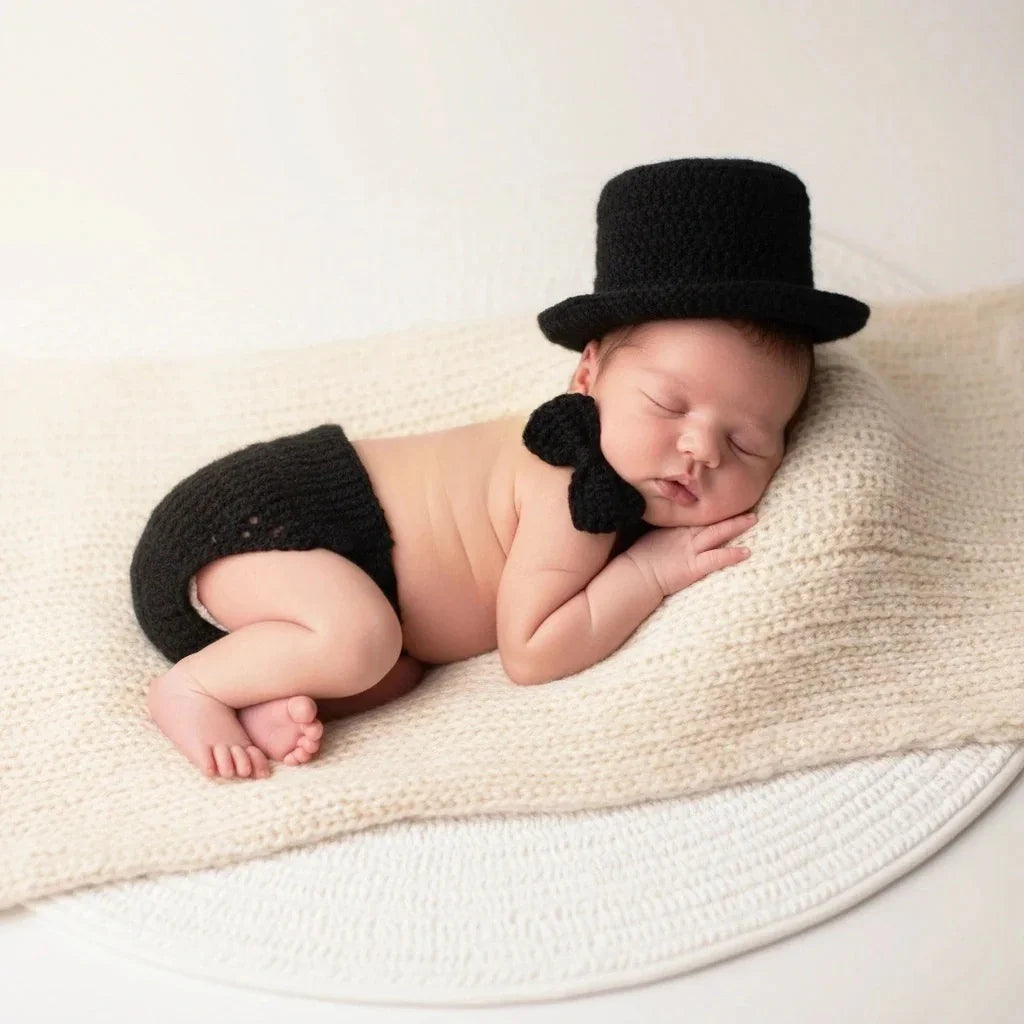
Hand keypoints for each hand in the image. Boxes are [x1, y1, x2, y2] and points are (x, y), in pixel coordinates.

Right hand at [625, 512, 756, 597]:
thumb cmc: (639, 558)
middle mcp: (686, 535)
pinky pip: (717, 558)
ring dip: (736, 526)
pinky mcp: (694, 566)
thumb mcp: (652, 535)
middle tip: (748, 500)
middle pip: (711, 519)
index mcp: (676, 527)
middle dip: (729, 511)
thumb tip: (665, 512)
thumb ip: (664, 526)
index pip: (698, 512)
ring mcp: (691, 550)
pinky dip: (732, 555)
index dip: (712, 505)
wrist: (635, 575)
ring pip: (717, 533)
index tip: (726, 495)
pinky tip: (747, 552)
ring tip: (753, 518)